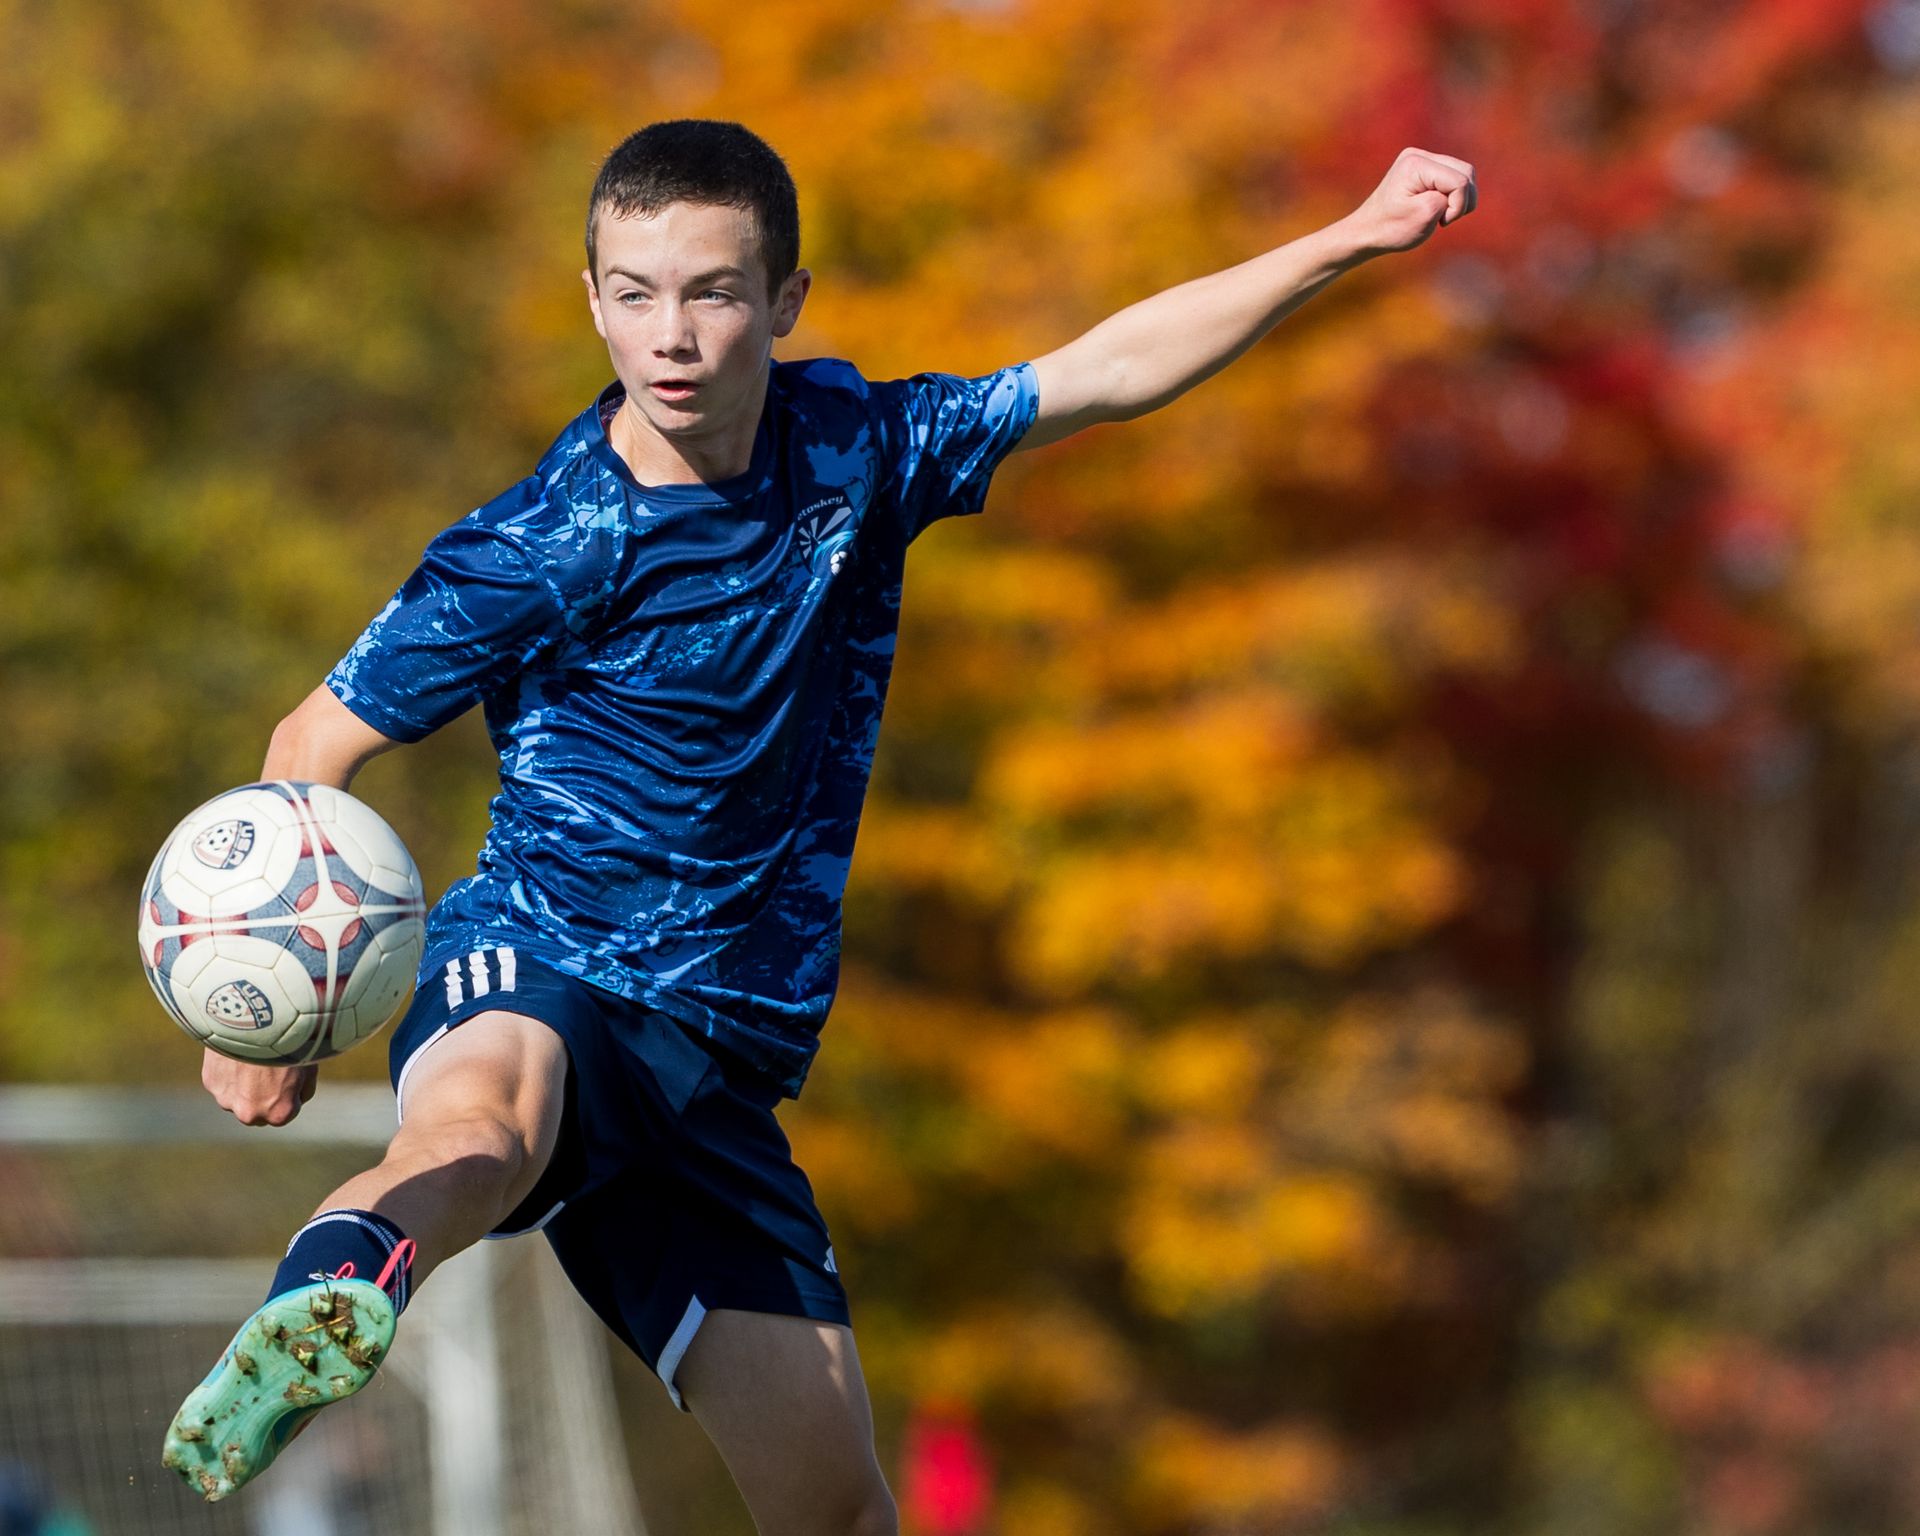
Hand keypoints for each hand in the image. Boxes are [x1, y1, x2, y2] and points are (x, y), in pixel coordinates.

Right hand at [202, 1048, 318, 1126]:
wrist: (256, 1015)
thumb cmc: (290, 1041)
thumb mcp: (310, 1067)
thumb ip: (302, 1090)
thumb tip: (293, 1099)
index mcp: (279, 1113)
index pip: (287, 1112)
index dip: (291, 1092)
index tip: (291, 1072)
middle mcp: (250, 1114)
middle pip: (259, 1110)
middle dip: (265, 1095)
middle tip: (270, 1067)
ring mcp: (227, 1099)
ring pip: (238, 1097)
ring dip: (245, 1085)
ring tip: (253, 1057)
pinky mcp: (211, 1082)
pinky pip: (224, 1081)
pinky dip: (229, 1071)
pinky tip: (239, 1051)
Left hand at [1341, 147, 1477, 257]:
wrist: (1366, 231)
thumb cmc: (1391, 229)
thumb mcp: (1424, 216)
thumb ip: (1450, 197)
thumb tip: (1461, 186)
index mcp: (1416, 164)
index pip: (1459, 180)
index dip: (1458, 205)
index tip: (1441, 222)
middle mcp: (1418, 155)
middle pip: (1466, 172)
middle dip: (1463, 200)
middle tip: (1444, 219)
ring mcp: (1421, 159)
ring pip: (1464, 174)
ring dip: (1460, 198)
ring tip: (1441, 215)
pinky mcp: (1424, 168)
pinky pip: (1454, 177)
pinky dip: (1453, 196)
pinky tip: (1438, 208)